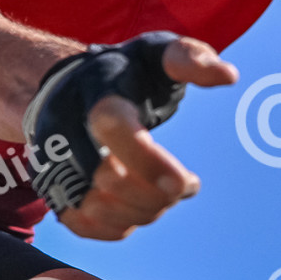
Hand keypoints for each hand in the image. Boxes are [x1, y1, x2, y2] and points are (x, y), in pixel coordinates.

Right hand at [58, 37, 237, 239]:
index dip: (149, 161)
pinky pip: (85, 225)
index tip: (189, 182)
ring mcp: (54, 161)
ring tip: (163, 193)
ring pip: (96, 208)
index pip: (113, 126)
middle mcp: (66, 129)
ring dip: (143, 211)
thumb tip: (228, 76)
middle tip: (183, 185)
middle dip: (156, 194)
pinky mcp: (52, 188)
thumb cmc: (124, 73)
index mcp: (97, 93)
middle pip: (107, 178)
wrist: (66, 88)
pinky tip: (141, 205)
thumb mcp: (157, 54)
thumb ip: (192, 60)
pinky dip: (120, 225)